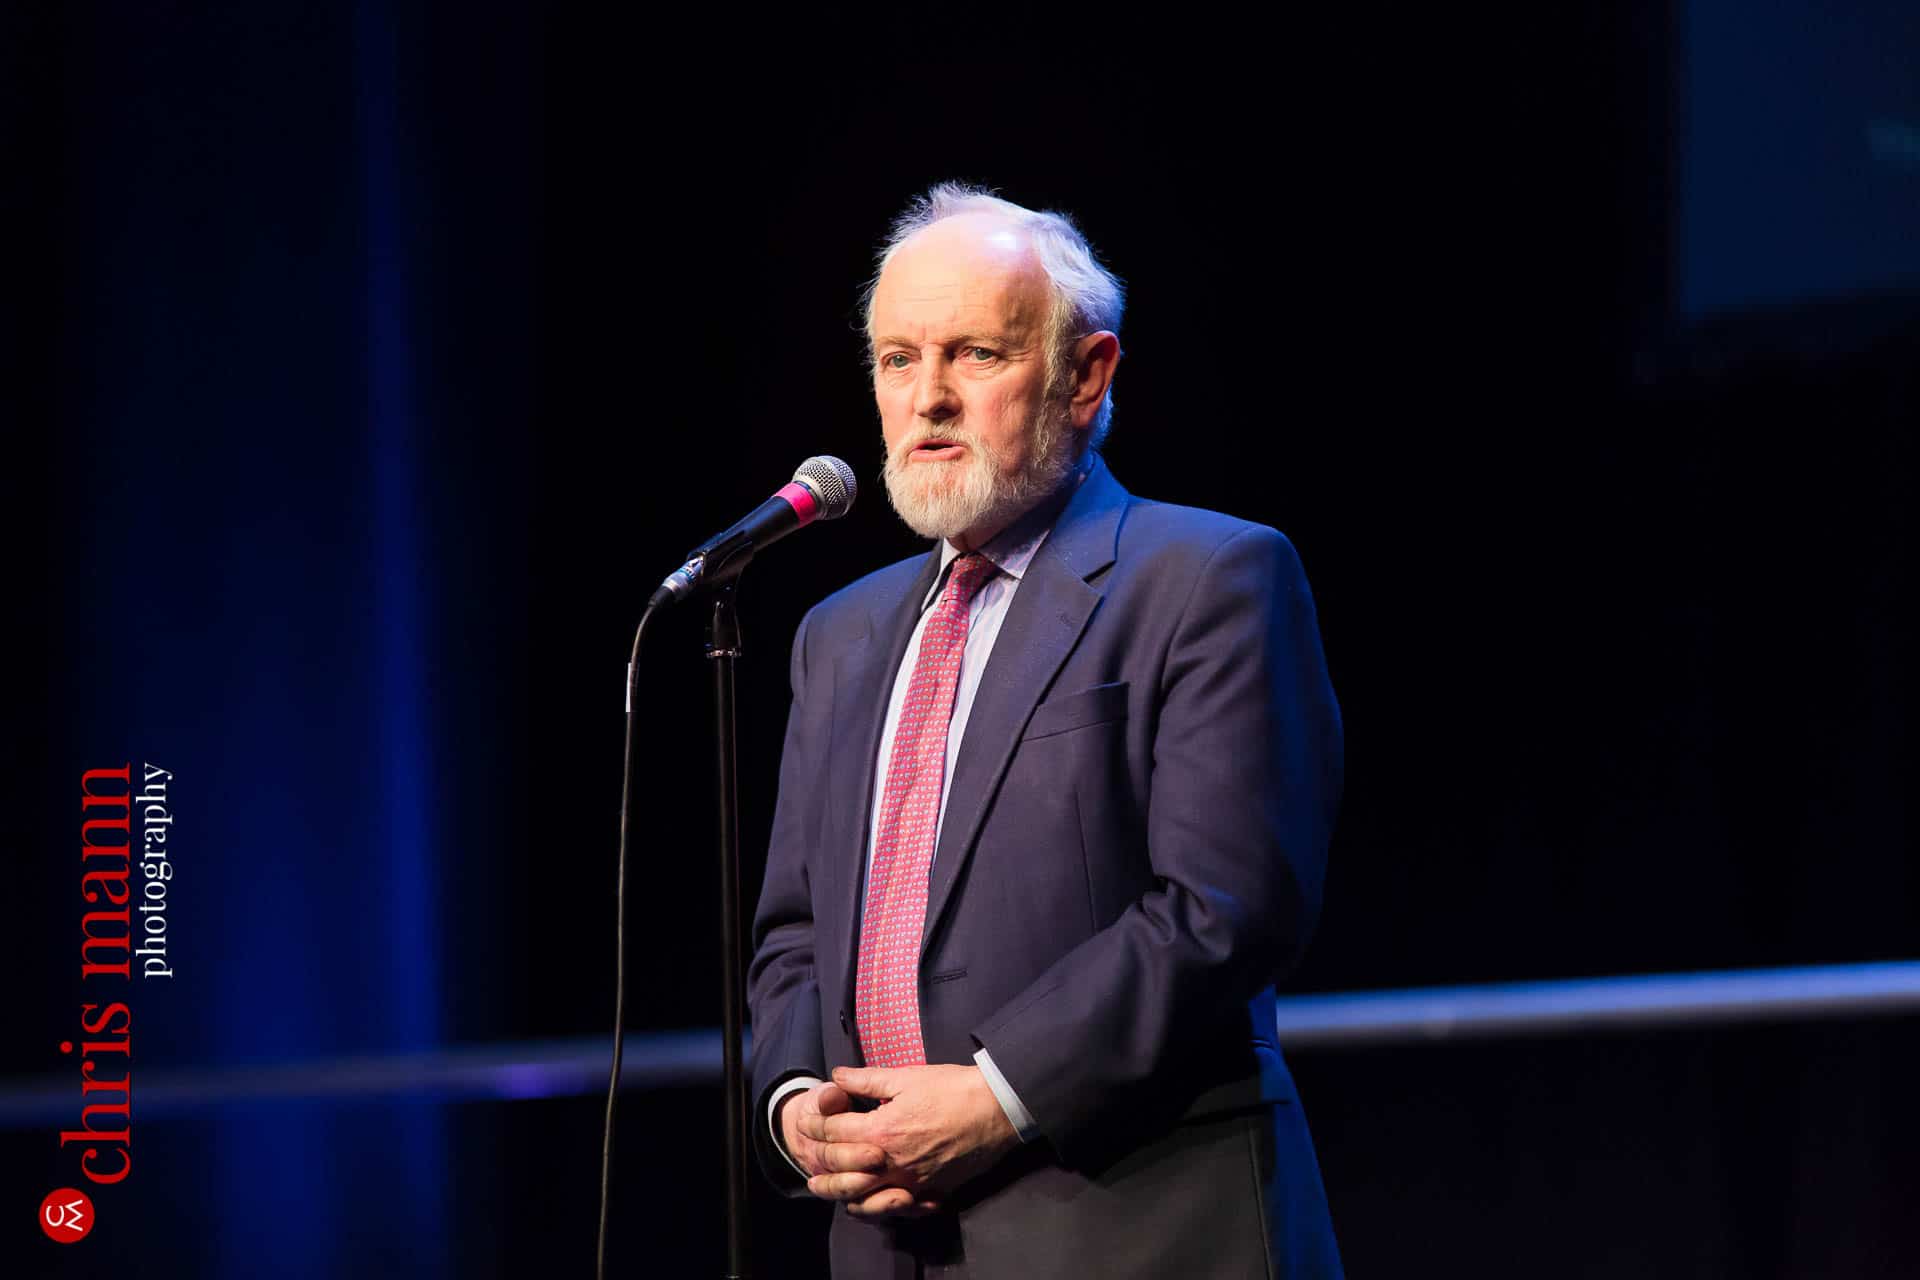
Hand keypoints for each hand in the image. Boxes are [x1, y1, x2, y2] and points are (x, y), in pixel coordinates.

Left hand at [799, 1064, 1019, 1216]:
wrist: (997, 1109)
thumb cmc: (952, 1088)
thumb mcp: (906, 1076)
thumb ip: (865, 1079)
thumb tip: (836, 1075)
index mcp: (881, 1130)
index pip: (833, 1132)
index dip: (814, 1124)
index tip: (805, 1120)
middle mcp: (891, 1162)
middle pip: (840, 1170)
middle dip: (818, 1159)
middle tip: (807, 1154)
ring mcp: (910, 1182)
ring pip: (863, 1198)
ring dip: (839, 1191)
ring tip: (824, 1186)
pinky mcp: (929, 1191)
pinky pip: (894, 1208)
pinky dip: (874, 1206)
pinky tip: (865, 1199)